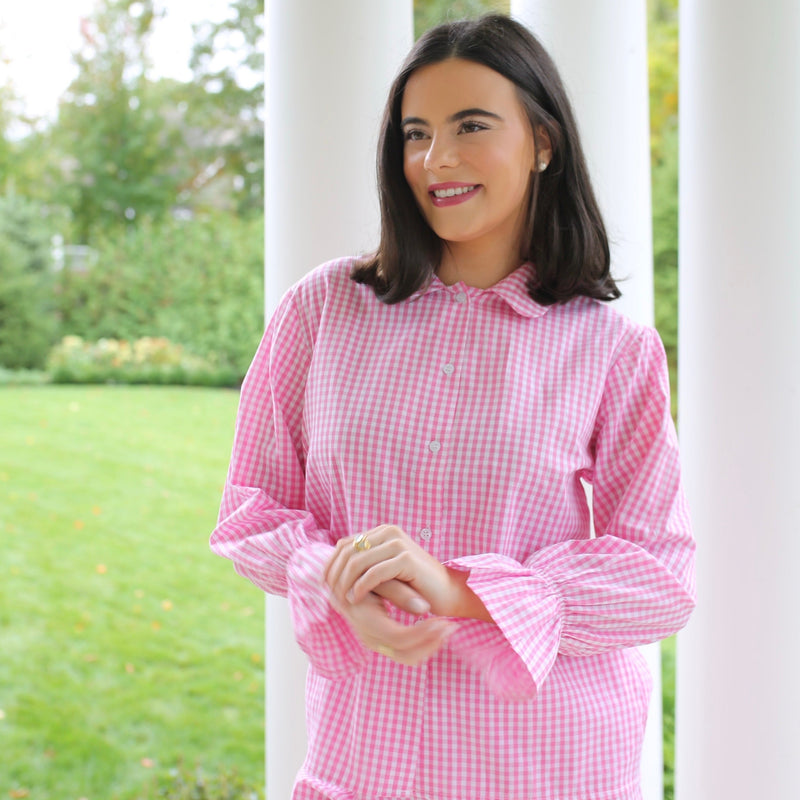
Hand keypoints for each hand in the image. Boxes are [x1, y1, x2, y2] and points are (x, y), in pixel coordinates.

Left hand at [326, 525, 455, 615]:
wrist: (447, 592)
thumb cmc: (414, 585)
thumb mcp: (383, 572)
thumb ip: (363, 566)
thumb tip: (330, 572)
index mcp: (382, 532)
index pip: (344, 544)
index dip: (330, 565)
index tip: (324, 586)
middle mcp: (389, 532)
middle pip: (347, 551)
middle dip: (335, 575)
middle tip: (330, 595)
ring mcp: (398, 543)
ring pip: (357, 562)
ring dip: (345, 583)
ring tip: (343, 600)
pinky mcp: (406, 558)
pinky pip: (374, 573)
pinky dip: (361, 587)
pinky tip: (356, 599)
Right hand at [329, 588, 456, 665]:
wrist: (345, 581)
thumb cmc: (363, 573)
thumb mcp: (380, 579)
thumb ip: (398, 591)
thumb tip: (424, 608)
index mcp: (365, 620)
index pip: (399, 638)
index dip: (424, 633)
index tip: (446, 620)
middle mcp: (367, 636)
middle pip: (405, 652)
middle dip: (431, 643)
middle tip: (452, 627)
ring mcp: (373, 642)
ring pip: (406, 657)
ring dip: (430, 646)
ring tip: (448, 629)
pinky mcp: (380, 642)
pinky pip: (405, 654)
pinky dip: (423, 646)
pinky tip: (436, 632)